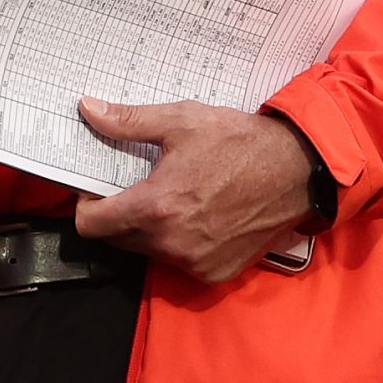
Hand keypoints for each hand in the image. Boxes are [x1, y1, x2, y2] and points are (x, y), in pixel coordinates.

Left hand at [70, 98, 318, 283]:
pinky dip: (178, 243)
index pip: (92, 225)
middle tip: (134, 186)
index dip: (86, 204)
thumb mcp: (181, 121)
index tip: (95, 187)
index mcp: (157, 208)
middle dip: (117, 214)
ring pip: (148, 251)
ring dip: (148, 229)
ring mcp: (196, 263)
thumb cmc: (240, 142)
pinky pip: (179, 262)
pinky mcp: (216, 273)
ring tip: (169, 196)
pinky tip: (196, 215)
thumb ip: (128, 121)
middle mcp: (172, 244)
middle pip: (117, 239)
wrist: (297, 170)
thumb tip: (89, 109)